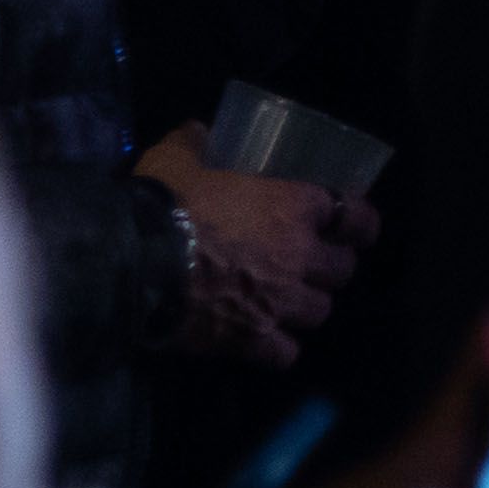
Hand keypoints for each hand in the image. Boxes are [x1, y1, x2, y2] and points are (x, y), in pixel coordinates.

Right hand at [140, 131, 370, 367]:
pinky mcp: (252, 340)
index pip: (354, 216)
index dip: (359, 223)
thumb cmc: (164, 200)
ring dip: (306, 306)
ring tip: (287, 303)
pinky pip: (285, 354)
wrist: (129, 259)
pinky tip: (264, 343)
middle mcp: (298, 257)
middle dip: (330, 267)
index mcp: (292, 207)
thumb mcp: (179, 157)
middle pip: (342, 270)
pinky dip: (277, 349)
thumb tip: (198, 133)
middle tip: (311, 265)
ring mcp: (278, 302)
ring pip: (320, 312)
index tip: (355, 228)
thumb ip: (197, 144)